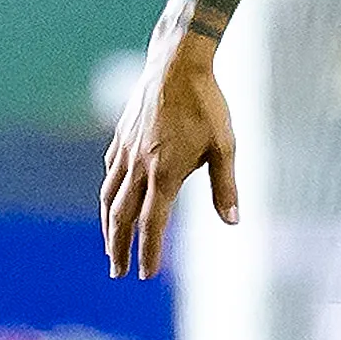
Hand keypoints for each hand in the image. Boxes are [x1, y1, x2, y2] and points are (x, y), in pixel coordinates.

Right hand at [100, 31, 237, 275]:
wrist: (176, 64)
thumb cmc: (207, 104)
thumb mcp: (224, 146)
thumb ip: (226, 186)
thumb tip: (233, 222)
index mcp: (165, 172)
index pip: (152, 223)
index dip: (148, 251)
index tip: (145, 275)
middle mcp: (139, 166)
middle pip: (121, 216)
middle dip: (118, 247)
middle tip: (117, 272)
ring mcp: (125, 150)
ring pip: (109, 196)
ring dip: (108, 225)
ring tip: (109, 245)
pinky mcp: (120, 136)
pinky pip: (110, 172)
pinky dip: (109, 193)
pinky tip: (111, 199)